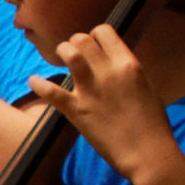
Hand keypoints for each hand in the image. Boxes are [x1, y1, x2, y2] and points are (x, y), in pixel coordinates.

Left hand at [27, 23, 180, 184]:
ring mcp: (92, 90)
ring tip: (60, 58)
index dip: (94, 35)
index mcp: (129, 65)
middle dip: (75, 43)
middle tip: (74, 53)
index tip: (92, 44)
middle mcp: (109, 72)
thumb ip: (127, 72)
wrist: (147, 153)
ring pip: (70, 54)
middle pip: (83, 39)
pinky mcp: (77, 110)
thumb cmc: (152, 124)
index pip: (104, 32)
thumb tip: (113, 64)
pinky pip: (51, 91)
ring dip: (61, 52)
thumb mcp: (145, 87)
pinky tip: (33, 80)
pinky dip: (38, 84)